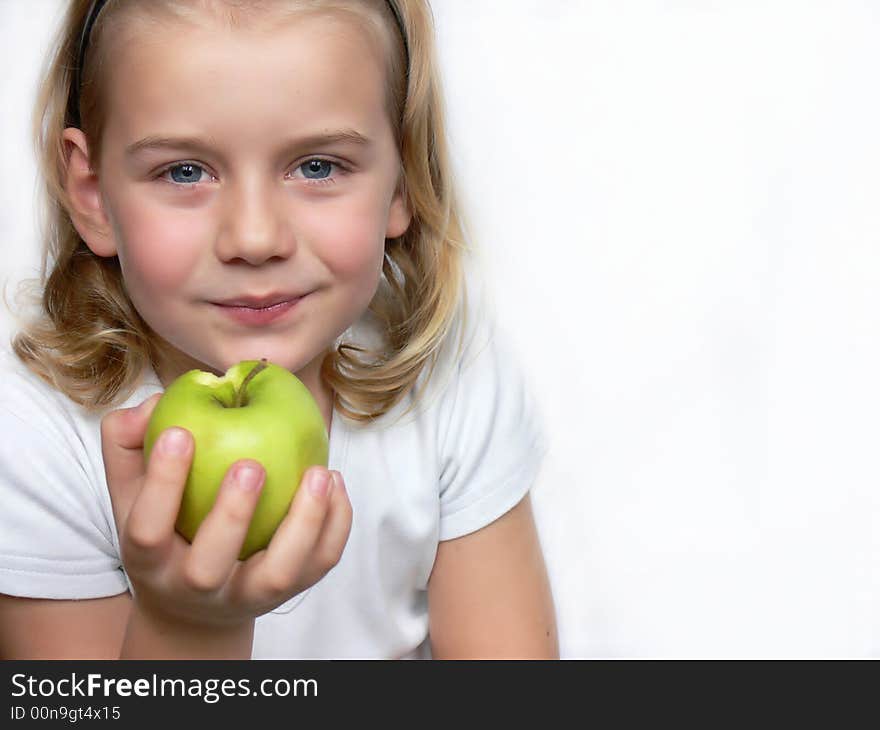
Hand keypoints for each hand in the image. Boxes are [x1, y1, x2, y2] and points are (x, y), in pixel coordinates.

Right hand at [100, 394, 352, 629]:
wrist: (195, 605)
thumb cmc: (165, 525)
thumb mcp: (132, 488)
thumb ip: (128, 440)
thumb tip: (152, 405)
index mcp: (149, 561)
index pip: (147, 529)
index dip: (161, 482)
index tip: (179, 432)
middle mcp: (196, 587)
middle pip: (209, 566)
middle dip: (231, 514)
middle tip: (252, 465)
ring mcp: (247, 594)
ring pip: (279, 573)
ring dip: (303, 522)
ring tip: (318, 473)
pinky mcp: (291, 591)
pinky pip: (319, 563)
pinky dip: (335, 524)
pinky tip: (334, 479)